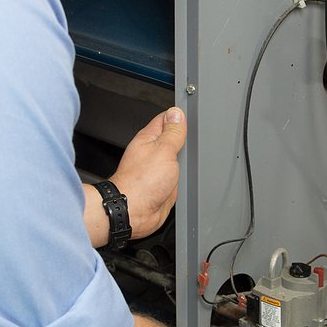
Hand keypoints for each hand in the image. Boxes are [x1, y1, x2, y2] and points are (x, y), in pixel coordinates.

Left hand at [110, 107, 186, 239]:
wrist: (134, 212)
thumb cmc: (141, 183)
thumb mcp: (164, 150)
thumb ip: (173, 132)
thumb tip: (177, 114)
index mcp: (149, 139)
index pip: (166, 119)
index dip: (179, 116)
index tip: (190, 116)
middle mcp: (152, 153)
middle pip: (173, 139)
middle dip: (184, 140)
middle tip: (192, 138)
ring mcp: (157, 170)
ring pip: (176, 159)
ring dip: (183, 160)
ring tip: (190, 157)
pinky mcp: (162, 185)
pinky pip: (177, 177)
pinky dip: (183, 176)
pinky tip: (186, 175)